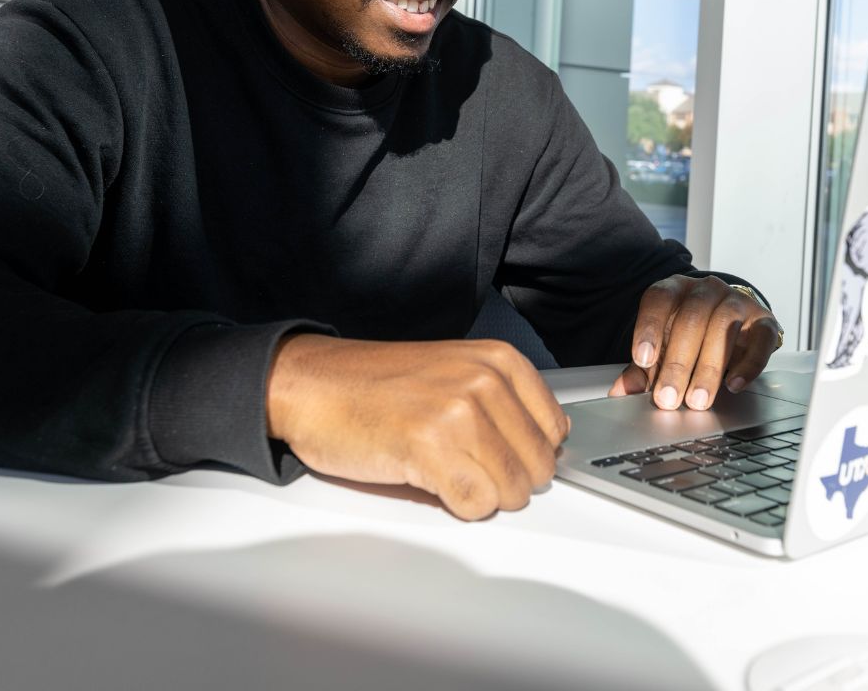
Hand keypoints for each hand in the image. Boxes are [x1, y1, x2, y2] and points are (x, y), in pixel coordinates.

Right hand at [266, 335, 568, 520]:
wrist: (312, 386)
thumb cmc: (377, 385)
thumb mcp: (455, 371)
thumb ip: (505, 400)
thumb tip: (549, 441)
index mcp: (498, 360)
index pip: (554, 430)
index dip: (528, 455)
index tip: (501, 456)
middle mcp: (484, 381)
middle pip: (536, 466)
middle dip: (507, 482)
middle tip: (466, 469)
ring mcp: (459, 413)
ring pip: (510, 490)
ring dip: (481, 496)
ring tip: (446, 472)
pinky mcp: (430, 448)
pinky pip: (476, 503)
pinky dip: (458, 506)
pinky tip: (431, 481)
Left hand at [607, 275, 780, 410]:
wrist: (733, 320)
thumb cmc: (689, 334)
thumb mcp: (663, 346)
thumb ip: (643, 368)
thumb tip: (620, 392)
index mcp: (675, 289)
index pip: (659, 299)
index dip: (649, 327)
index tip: (643, 360)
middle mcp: (706, 289)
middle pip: (692, 318)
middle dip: (678, 362)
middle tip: (668, 398)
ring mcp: (737, 301)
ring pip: (724, 325)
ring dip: (709, 367)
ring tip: (697, 399)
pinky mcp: (763, 320)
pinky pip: (761, 338)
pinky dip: (749, 365)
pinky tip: (734, 385)